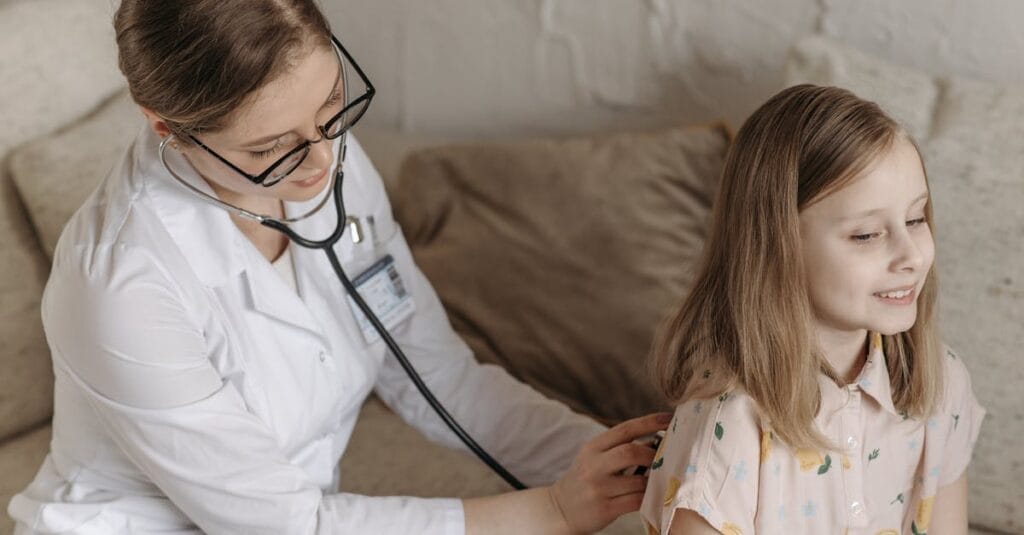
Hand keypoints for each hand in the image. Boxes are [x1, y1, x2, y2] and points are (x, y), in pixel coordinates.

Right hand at [550, 412, 671, 533]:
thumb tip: (656, 440)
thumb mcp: (594, 458)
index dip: (650, 422)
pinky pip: (636, 501)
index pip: (625, 429)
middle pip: (630, 452)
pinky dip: (649, 498)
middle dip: (653, 455)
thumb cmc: (585, 480)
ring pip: (638, 481)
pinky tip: (654, 496)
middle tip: (666, 459)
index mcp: (593, 447)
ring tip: (663, 479)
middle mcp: (593, 465)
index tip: (670, 418)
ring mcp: (598, 488)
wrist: (560, 509)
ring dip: (655, 480)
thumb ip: (618, 448)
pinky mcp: (604, 508)